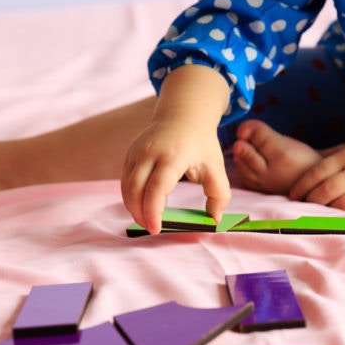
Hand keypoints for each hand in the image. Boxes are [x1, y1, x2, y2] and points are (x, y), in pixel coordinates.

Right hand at [122, 115, 230, 233]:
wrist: (183, 115)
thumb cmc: (201, 143)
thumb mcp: (216, 167)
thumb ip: (220, 194)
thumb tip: (214, 218)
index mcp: (173, 156)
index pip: (156, 188)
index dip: (153, 211)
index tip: (156, 229)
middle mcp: (150, 152)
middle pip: (135, 189)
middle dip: (140, 213)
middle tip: (151, 229)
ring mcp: (136, 152)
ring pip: (126, 186)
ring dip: (132, 207)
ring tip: (145, 221)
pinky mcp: (130, 154)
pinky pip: (125, 181)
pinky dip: (129, 197)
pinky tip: (140, 207)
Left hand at [288, 127, 344, 211]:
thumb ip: (332, 154)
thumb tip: (307, 159)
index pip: (317, 172)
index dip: (301, 186)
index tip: (292, 196)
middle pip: (327, 190)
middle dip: (312, 201)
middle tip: (304, 208)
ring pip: (344, 205)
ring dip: (330, 212)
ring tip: (322, 216)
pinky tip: (344, 221)